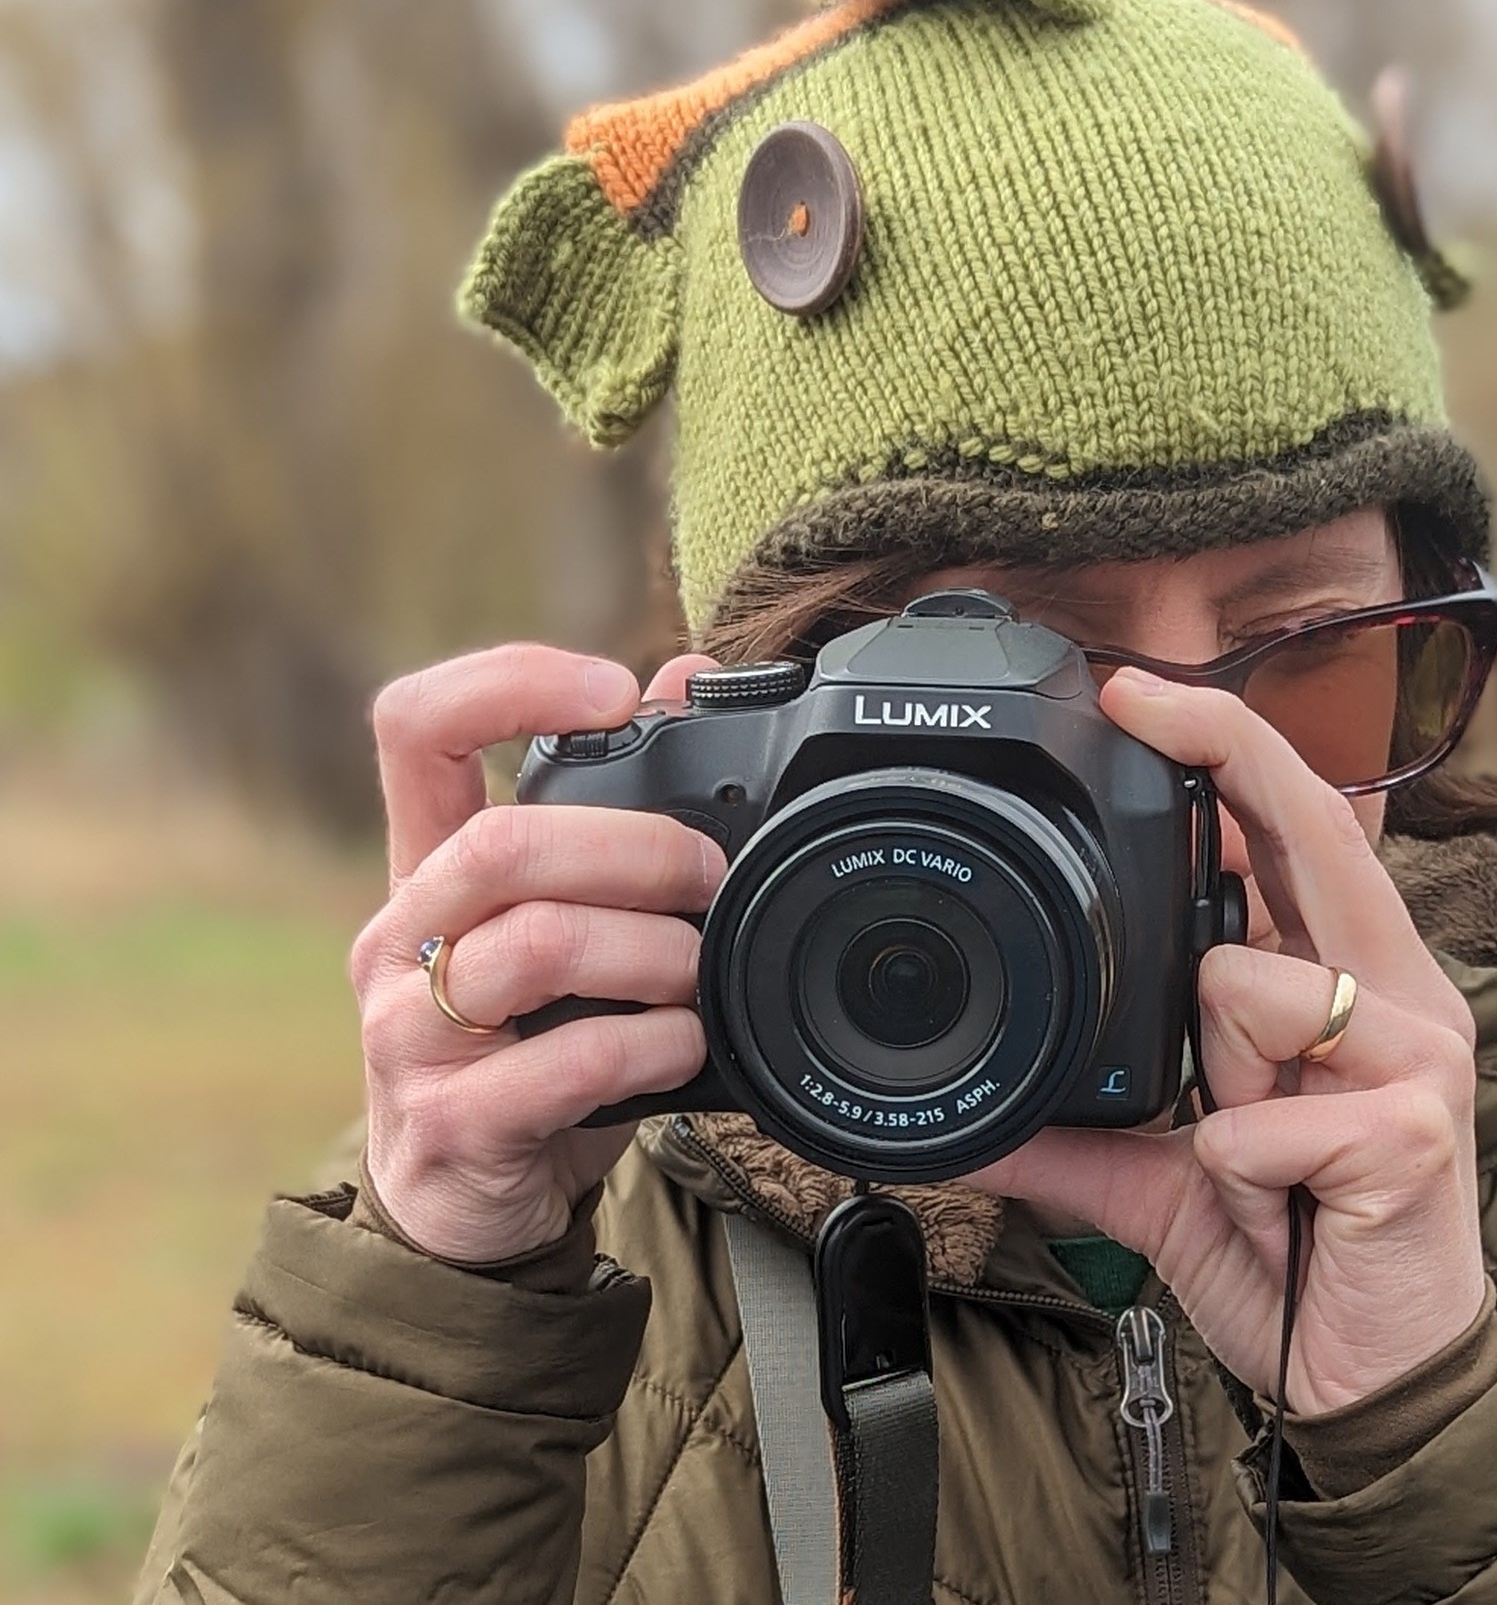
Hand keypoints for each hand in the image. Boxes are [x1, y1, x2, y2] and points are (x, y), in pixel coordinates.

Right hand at [350, 644, 723, 1263]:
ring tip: (699, 968)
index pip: (416, 729)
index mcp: (427, 869)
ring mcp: (411, 1036)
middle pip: (500, 842)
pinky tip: (684, 1043)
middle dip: (634, 846)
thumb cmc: (528, 1044)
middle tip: (707, 872)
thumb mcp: (560, 922)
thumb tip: (685, 675)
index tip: (612, 689)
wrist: (468, 1208)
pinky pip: (562, 1065)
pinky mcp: (451, 1126)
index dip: (506, 683)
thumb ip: (611, 811)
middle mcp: (402, 938)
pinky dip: (649, 1044)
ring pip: (534, 947)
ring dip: (651, 949)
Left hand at [970, 670, 1486, 1414]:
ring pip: (1242, 984)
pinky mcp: (1416, 1131)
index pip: (1295, 831)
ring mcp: (1417, 1053)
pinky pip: (1253, 1117)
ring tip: (1248, 1154)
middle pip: (1310, 830)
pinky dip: (1230, 1171)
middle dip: (1225, 754)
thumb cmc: (1292, 1247)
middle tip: (1134, 701)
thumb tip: (971, 1121)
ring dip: (1209, 1081)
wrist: (1375, 1378)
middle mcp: (1394, 992)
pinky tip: (1273, 1208)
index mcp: (1345, 980)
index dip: (1226, 749)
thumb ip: (1084, 1135)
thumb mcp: (1167, 1177)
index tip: (1135, 693)